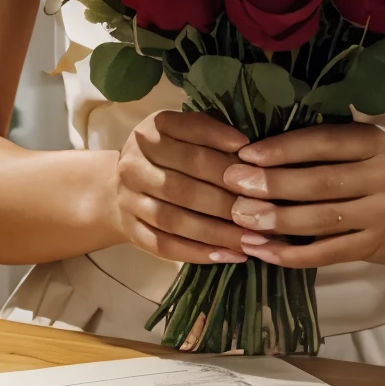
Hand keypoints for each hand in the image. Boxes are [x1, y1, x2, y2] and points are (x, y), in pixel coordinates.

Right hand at [114, 111, 251, 265]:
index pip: (189, 134)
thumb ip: (213, 134)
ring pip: (175, 219)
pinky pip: (164, 245)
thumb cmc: (171, 153)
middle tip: (264, 211)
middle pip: (184, 184)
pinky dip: (198, 253)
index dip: (222, 144)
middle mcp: (134, 163)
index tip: (254, 159)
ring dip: (218, 232)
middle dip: (227, 200)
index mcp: (152, 129)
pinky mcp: (130, 229)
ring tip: (253, 239)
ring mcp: (129, 199)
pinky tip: (229, 255)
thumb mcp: (187, 131)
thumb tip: (250, 149)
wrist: (120, 184)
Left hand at [223, 123, 384, 267]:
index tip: (246, 154)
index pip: (325, 142)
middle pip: (323, 182)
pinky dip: (289, 254)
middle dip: (275, 184)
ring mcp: (380, 214)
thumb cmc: (350, 169)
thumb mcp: (340, 148)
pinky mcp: (370, 246)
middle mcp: (384, 175)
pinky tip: (258, 249)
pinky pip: (325, 254)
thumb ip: (306, 146)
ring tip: (242, 218)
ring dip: (278, 220)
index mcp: (373, 141)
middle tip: (235, 185)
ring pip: (323, 220)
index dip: (284, 149)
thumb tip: (247, 154)